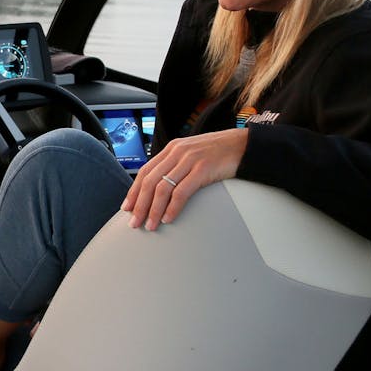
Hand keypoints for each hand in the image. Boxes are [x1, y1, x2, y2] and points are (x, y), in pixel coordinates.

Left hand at [121, 128, 247, 230]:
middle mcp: (177, 152)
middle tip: (134, 222)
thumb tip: (159, 187)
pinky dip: (172, 207)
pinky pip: (182, 191)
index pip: (145, 171)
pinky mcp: (203, 168)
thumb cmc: (218, 153)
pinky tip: (168, 218)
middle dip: (140, 205)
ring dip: (154, 210)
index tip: (127, 207)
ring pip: (163, 188)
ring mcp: (189, 159)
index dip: (134, 191)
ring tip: (151, 225)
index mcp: (171, 149)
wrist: (243, 145)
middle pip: (150, 181)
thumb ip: (175, 165)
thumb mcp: (191, 154)